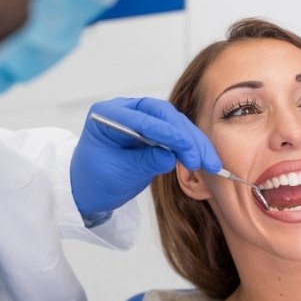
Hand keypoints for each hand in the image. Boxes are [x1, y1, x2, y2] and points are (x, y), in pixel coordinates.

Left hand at [70, 97, 221, 215]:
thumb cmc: (94, 180)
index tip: (185, 146)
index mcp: (107, 114)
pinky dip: (192, 147)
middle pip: (164, 114)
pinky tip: (205, 160)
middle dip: (185, 136)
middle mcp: (127, 111)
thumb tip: (170, 157)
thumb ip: (143, 163)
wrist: (90, 190)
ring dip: (194, 142)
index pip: (142, 118)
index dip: (166, 132)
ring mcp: (143, 119)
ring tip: (210, 163)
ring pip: (176, 123)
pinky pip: (178, 135)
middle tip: (200, 158)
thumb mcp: (117, 174)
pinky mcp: (155, 132)